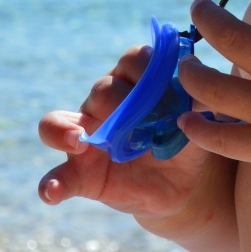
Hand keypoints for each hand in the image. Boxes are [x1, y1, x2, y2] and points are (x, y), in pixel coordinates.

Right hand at [37, 45, 219, 228]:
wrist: (182, 185)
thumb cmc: (186, 139)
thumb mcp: (199, 120)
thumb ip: (198, 103)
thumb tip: (200, 92)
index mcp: (133, 82)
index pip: (133, 60)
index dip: (147, 67)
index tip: (163, 83)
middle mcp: (103, 104)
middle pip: (101, 90)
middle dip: (119, 101)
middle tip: (140, 122)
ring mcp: (86, 139)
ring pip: (57, 123)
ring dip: (64, 130)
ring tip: (80, 142)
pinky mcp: (81, 175)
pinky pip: (57, 177)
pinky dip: (51, 184)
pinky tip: (52, 192)